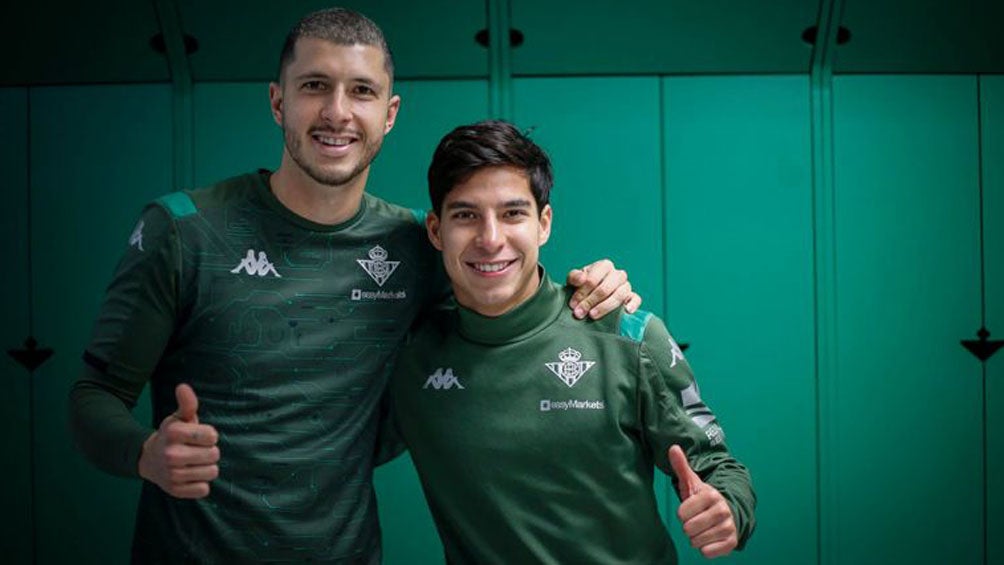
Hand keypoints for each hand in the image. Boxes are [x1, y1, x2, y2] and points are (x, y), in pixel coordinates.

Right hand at [138, 384, 219, 498]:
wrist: (150, 459)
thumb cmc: (172, 436)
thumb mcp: (179, 418)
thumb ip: (187, 403)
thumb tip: (183, 386)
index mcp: (174, 433)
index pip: (212, 436)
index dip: (210, 436)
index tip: (200, 436)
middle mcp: (171, 454)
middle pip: (214, 455)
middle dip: (210, 452)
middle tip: (197, 450)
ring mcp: (172, 474)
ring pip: (212, 472)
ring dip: (207, 467)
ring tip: (194, 462)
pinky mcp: (175, 490)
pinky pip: (204, 489)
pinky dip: (200, 484)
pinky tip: (190, 475)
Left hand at [566, 259, 641, 318]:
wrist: (589, 296)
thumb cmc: (582, 286)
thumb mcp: (574, 280)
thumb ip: (574, 277)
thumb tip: (582, 278)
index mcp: (604, 266)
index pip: (593, 279)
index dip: (582, 292)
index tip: (573, 304)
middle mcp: (617, 274)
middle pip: (605, 288)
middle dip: (590, 301)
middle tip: (580, 313)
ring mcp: (626, 285)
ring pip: (619, 294)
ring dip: (605, 306)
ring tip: (593, 315)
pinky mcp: (632, 297)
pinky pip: (636, 299)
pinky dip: (633, 304)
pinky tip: (626, 311)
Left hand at [669, 445, 737, 558]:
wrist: (728, 514)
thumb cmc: (704, 499)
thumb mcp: (692, 483)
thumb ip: (682, 466)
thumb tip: (673, 447)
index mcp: (711, 495)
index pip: (682, 512)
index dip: (683, 513)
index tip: (690, 508)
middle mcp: (722, 510)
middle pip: (688, 528)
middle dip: (689, 526)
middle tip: (697, 520)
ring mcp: (728, 527)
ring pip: (696, 541)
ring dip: (696, 537)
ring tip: (703, 528)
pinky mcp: (731, 542)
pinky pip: (707, 552)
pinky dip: (705, 548)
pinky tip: (710, 538)